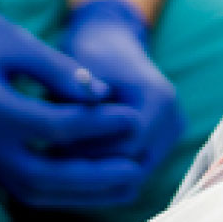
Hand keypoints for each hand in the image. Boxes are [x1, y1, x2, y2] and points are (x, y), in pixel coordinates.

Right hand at [0, 0, 145, 209]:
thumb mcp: (12, 39)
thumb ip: (57, 69)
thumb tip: (101, 94)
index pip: (56, 128)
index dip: (100, 124)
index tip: (134, 116)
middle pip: (47, 177)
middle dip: (95, 178)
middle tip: (136, 169)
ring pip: (35, 191)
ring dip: (80, 192)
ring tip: (121, 183)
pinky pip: (23, 184)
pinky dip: (58, 188)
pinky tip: (89, 181)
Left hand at [60, 0, 186, 197]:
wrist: (112, 42)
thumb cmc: (91, 52)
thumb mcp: (81, 68)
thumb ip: (79, 99)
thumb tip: (62, 126)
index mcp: (159, 99)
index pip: (127, 146)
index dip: (87, 151)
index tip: (50, 146)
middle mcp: (173, 121)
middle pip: (131, 167)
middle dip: (89, 167)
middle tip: (49, 163)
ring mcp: (170, 137)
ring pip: (132, 179)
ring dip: (95, 176)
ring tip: (58, 164)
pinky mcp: (160, 147)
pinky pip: (131, 176)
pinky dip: (103, 176)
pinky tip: (72, 166)